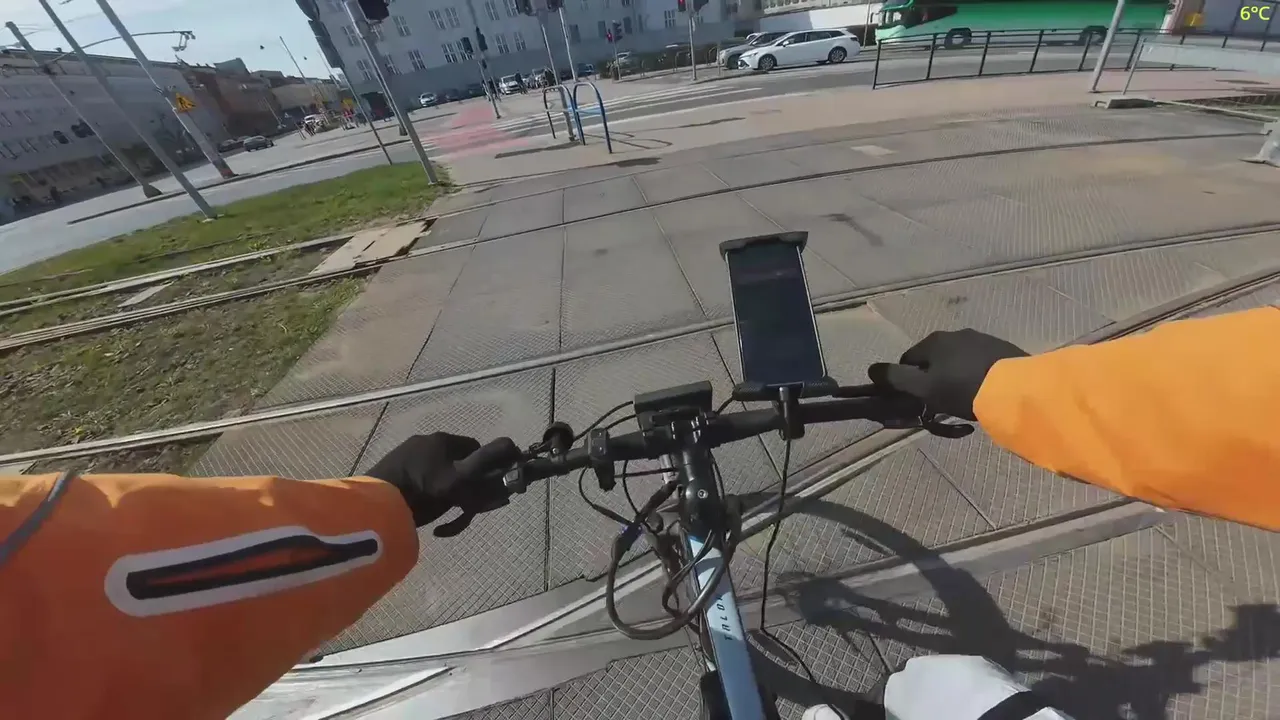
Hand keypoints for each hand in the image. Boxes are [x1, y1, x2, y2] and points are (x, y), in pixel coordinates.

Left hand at [366, 433, 521, 536]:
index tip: (484, 492)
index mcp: (444, 440)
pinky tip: (422, 511)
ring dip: (445, 493)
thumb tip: (512, 447)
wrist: (377, 502)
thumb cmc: (423, 490)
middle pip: (457, 463)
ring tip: (441, 515)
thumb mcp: (460, 481)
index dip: (485, 470)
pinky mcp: (392, 468)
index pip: (477, 449)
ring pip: (437, 473)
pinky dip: (425, 494)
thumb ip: (486, 463)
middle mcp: (426, 441)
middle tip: (462, 508)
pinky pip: (418, 480)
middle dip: (464, 486)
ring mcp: (406, 454)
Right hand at [867, 329, 1027, 420]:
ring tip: (965, 398)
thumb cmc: (962, 389)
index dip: (908, 381)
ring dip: (956, 374)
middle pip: (934, 358)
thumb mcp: (923, 388)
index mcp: (933, 341)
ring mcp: (981, 339)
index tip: (918, 399)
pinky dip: (977, 374)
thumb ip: (895, 379)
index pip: (908, 360)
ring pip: (958, 359)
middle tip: (942, 401)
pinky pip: (980, 362)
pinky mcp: (1002, 348)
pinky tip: (984, 390)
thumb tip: (872, 369)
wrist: (1014, 389)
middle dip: (934, 377)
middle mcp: (955, 334)